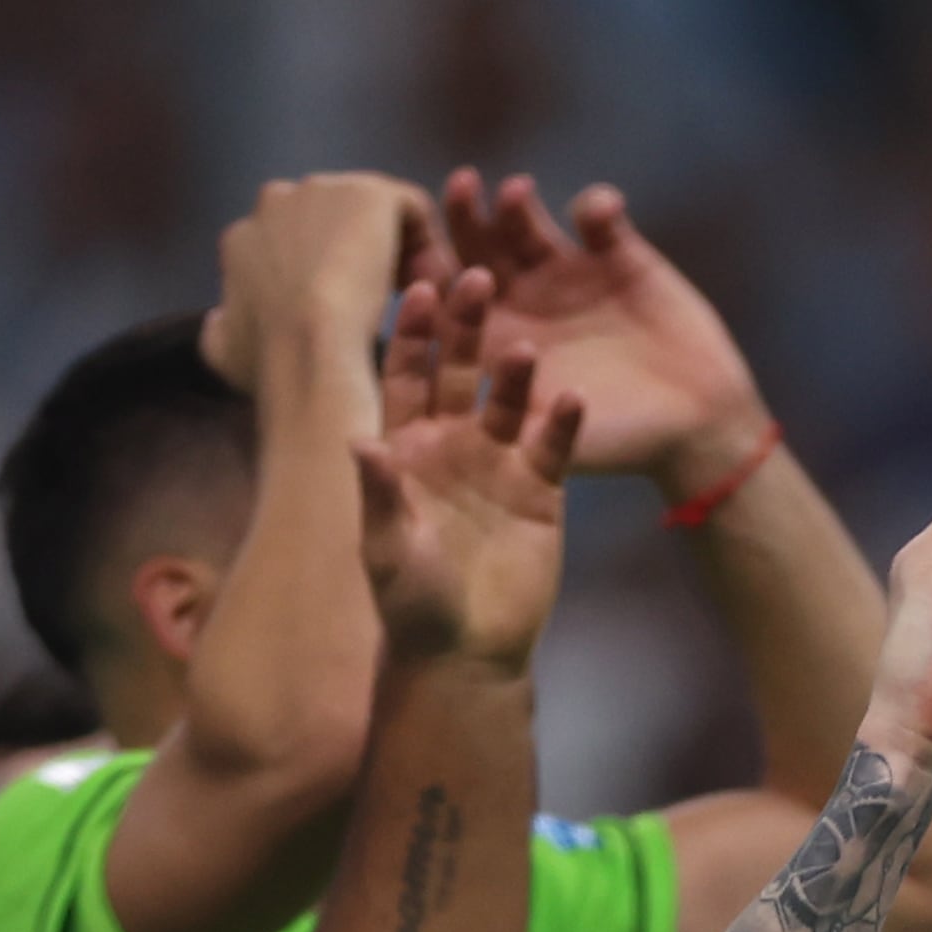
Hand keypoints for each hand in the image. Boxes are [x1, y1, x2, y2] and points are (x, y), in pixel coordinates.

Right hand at [205, 170, 436, 381]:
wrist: (308, 347)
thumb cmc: (272, 362)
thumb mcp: (226, 354)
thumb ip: (220, 330)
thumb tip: (217, 318)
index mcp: (243, 238)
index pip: (291, 243)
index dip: (323, 275)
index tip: (347, 311)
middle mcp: (276, 202)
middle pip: (333, 222)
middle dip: (360, 256)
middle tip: (391, 302)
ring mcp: (322, 192)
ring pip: (372, 216)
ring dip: (399, 251)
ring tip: (419, 299)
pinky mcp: (368, 195)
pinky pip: (410, 211)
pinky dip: (430, 245)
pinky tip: (436, 288)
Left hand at [354, 266, 585, 667]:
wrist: (468, 653)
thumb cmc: (412, 604)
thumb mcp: (387, 547)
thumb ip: (378, 492)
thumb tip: (358, 438)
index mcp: (404, 447)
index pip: (405, 376)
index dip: (411, 334)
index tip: (417, 289)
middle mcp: (451, 443)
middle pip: (458, 372)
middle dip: (466, 328)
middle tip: (477, 279)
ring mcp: (499, 463)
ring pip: (509, 402)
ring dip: (517, 374)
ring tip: (526, 351)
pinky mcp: (542, 490)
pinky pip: (554, 446)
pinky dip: (563, 423)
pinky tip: (573, 399)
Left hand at [438, 170, 772, 492]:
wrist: (697, 427)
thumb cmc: (620, 443)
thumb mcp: (547, 442)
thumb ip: (500, 416)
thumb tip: (445, 401)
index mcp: (496, 340)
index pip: (448, 297)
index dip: (434, 272)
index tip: (426, 258)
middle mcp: (524, 299)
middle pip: (479, 247)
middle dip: (464, 218)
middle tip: (460, 188)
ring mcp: (569, 273)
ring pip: (527, 225)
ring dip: (515, 204)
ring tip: (515, 190)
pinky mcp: (619, 256)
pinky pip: (598, 220)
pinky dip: (596, 208)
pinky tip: (601, 212)